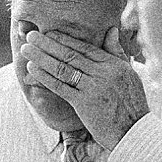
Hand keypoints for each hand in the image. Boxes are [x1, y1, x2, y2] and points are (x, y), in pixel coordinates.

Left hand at [20, 28, 148, 150]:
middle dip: (48, 43)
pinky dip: (45, 77)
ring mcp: (93, 88)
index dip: (64, 39)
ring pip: (62, 68)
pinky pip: (60, 87)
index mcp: (113, 64)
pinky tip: (33, 70)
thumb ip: (117, 52)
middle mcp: (103, 73)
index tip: (49, 32)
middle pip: (70, 55)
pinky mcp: (84, 104)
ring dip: (41, 57)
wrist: (134, 131)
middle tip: (31, 35)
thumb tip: (111, 30)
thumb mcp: (130, 73)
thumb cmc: (132, 104)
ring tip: (26, 49)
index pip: (85, 47)